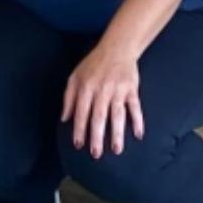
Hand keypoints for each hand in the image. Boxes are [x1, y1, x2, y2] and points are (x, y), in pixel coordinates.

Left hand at [61, 40, 143, 159]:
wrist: (117, 48)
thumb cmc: (93, 65)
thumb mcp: (75, 76)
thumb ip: (68, 97)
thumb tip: (64, 119)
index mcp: (86, 87)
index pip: (81, 112)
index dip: (79, 129)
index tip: (78, 145)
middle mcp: (102, 90)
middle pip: (99, 116)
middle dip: (97, 136)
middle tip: (96, 154)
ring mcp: (118, 90)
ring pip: (117, 114)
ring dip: (117, 133)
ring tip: (116, 150)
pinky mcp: (132, 89)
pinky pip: (135, 107)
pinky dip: (138, 120)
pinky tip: (138, 134)